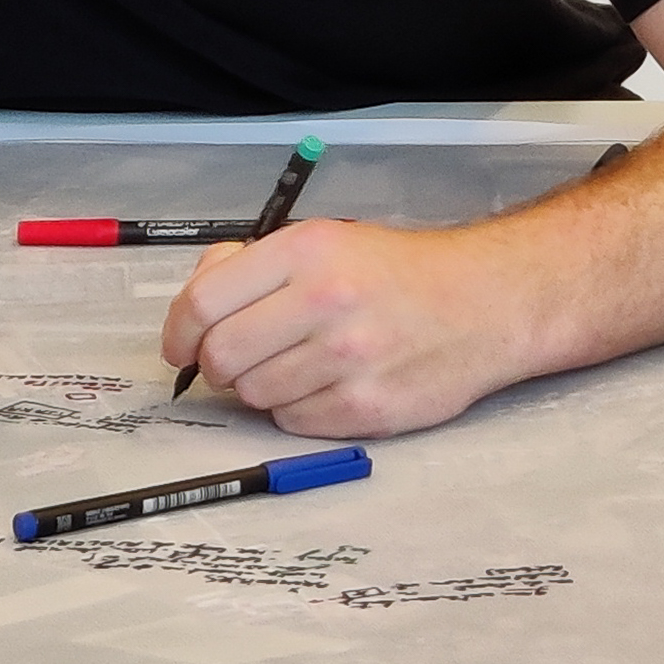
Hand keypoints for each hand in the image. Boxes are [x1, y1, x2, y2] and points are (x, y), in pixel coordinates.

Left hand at [161, 219, 523, 438]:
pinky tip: (330, 382)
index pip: (205, 301)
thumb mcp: (329, 241)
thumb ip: (256, 265)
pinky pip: (292, 422)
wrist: (484, 304)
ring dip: (263, 386)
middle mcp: (326, 301)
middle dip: (218, 364)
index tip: (180, 345)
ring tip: (301, 363)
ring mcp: (347, 359)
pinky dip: (298, 408)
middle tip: (240, 357)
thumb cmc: (399, 273)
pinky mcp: (364, 409)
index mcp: (308, 251)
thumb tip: (195, 307)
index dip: (179, 331)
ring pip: (254, 395)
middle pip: (221, 357)